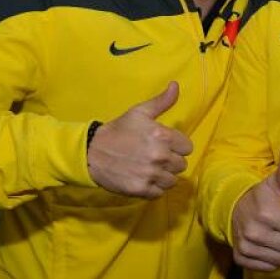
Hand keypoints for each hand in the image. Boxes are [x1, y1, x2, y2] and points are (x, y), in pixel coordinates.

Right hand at [88, 81, 192, 198]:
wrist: (92, 152)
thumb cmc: (118, 130)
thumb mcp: (139, 112)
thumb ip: (162, 101)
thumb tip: (176, 85)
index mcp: (162, 136)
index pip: (187, 147)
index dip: (176, 146)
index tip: (164, 145)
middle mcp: (160, 156)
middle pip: (181, 165)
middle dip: (170, 161)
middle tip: (154, 156)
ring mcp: (151, 174)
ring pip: (172, 180)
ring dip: (163, 176)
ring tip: (149, 168)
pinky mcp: (141, 189)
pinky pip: (159, 193)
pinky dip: (153, 188)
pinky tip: (144, 178)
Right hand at [230, 147, 279, 271]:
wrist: (230, 210)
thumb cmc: (260, 197)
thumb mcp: (274, 184)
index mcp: (268, 214)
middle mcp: (256, 233)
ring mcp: (247, 247)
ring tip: (275, 237)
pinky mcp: (242, 259)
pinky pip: (269, 268)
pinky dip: (271, 259)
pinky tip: (266, 247)